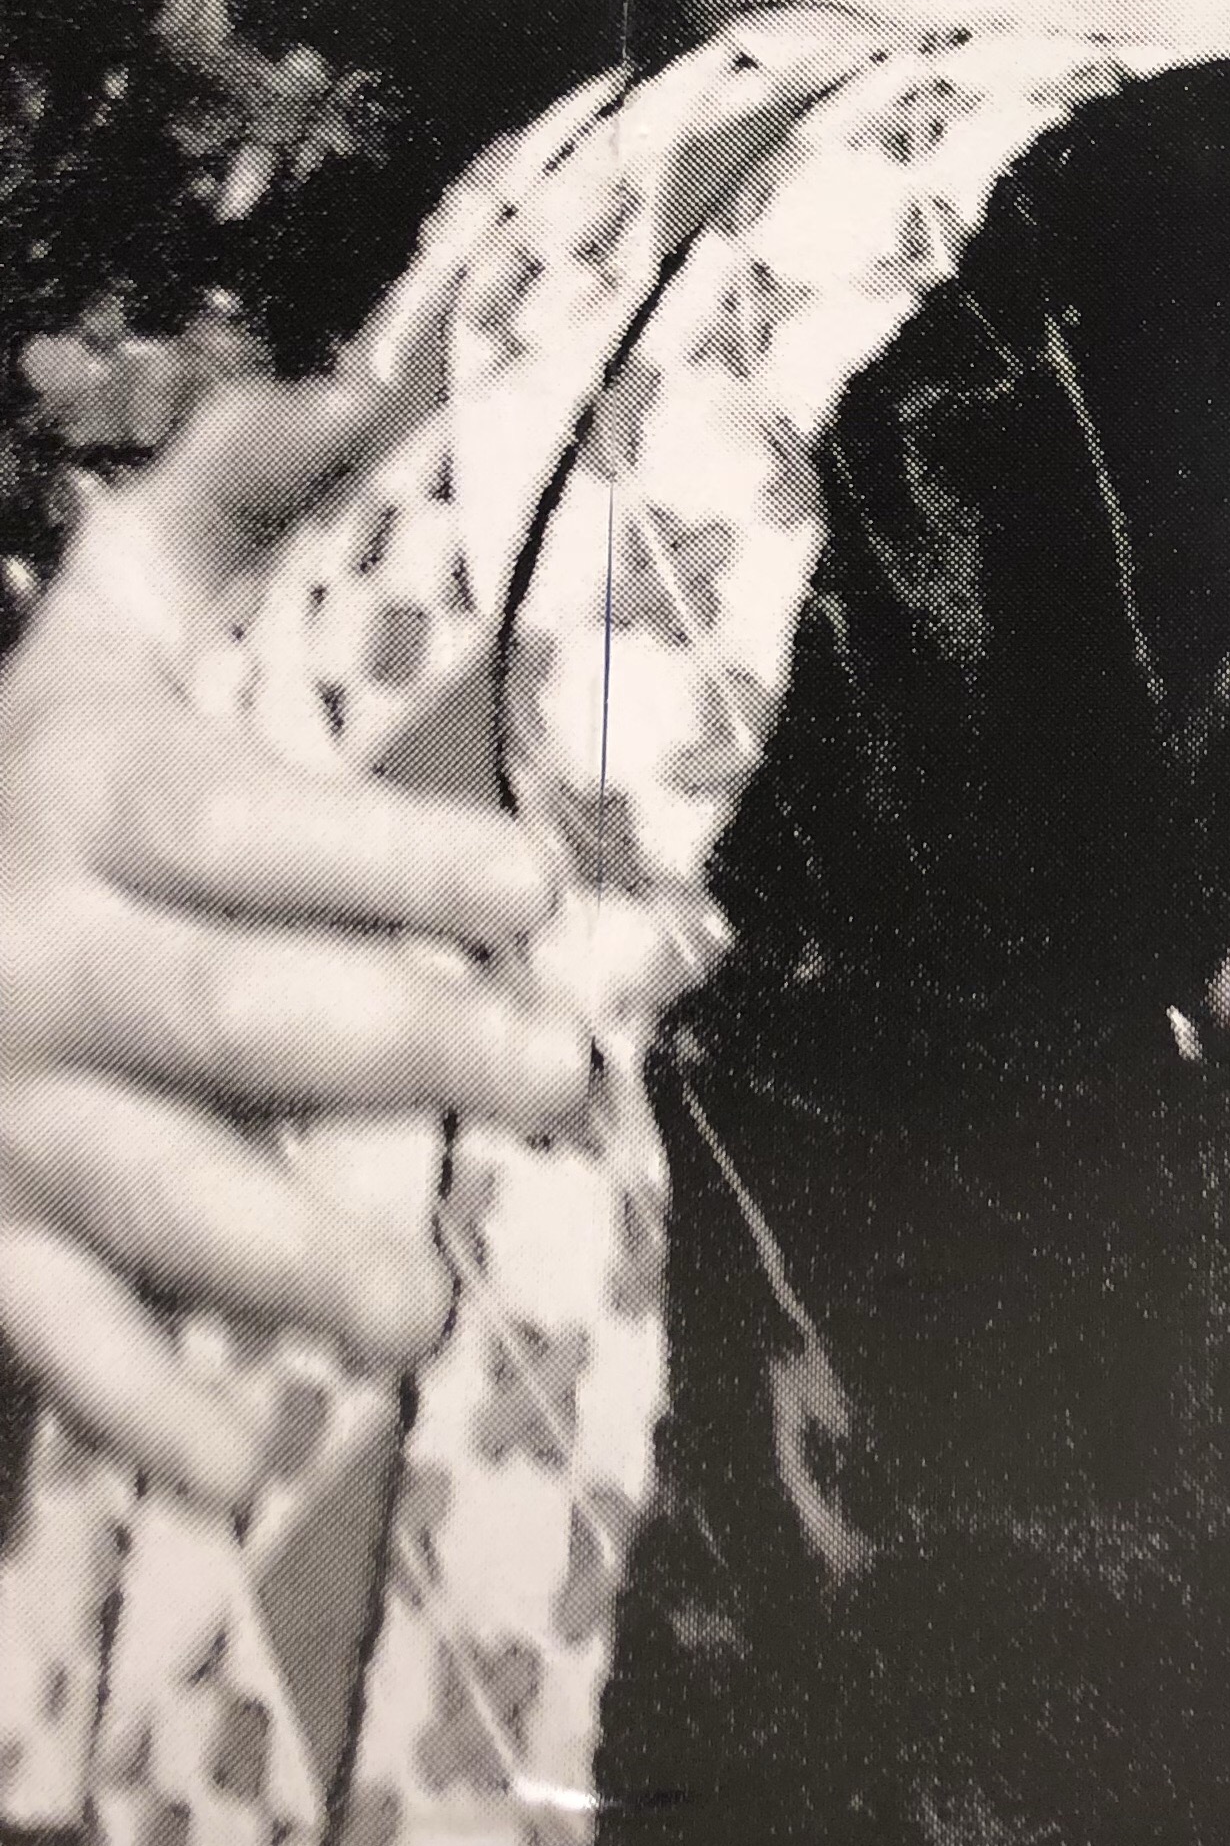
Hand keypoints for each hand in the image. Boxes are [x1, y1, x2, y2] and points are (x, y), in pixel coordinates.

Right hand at [0, 378, 593, 1504]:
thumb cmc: (2, 779)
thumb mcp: (86, 633)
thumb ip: (213, 508)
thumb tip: (362, 383)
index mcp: (93, 802)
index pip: (249, 825)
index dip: (391, 852)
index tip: (538, 881)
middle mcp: (44, 962)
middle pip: (232, 1011)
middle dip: (399, 1046)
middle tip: (557, 1074)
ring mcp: (0, 1117)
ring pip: (148, 1191)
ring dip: (285, 1256)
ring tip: (422, 1310)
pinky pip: (45, 1336)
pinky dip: (134, 1405)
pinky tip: (238, 1462)